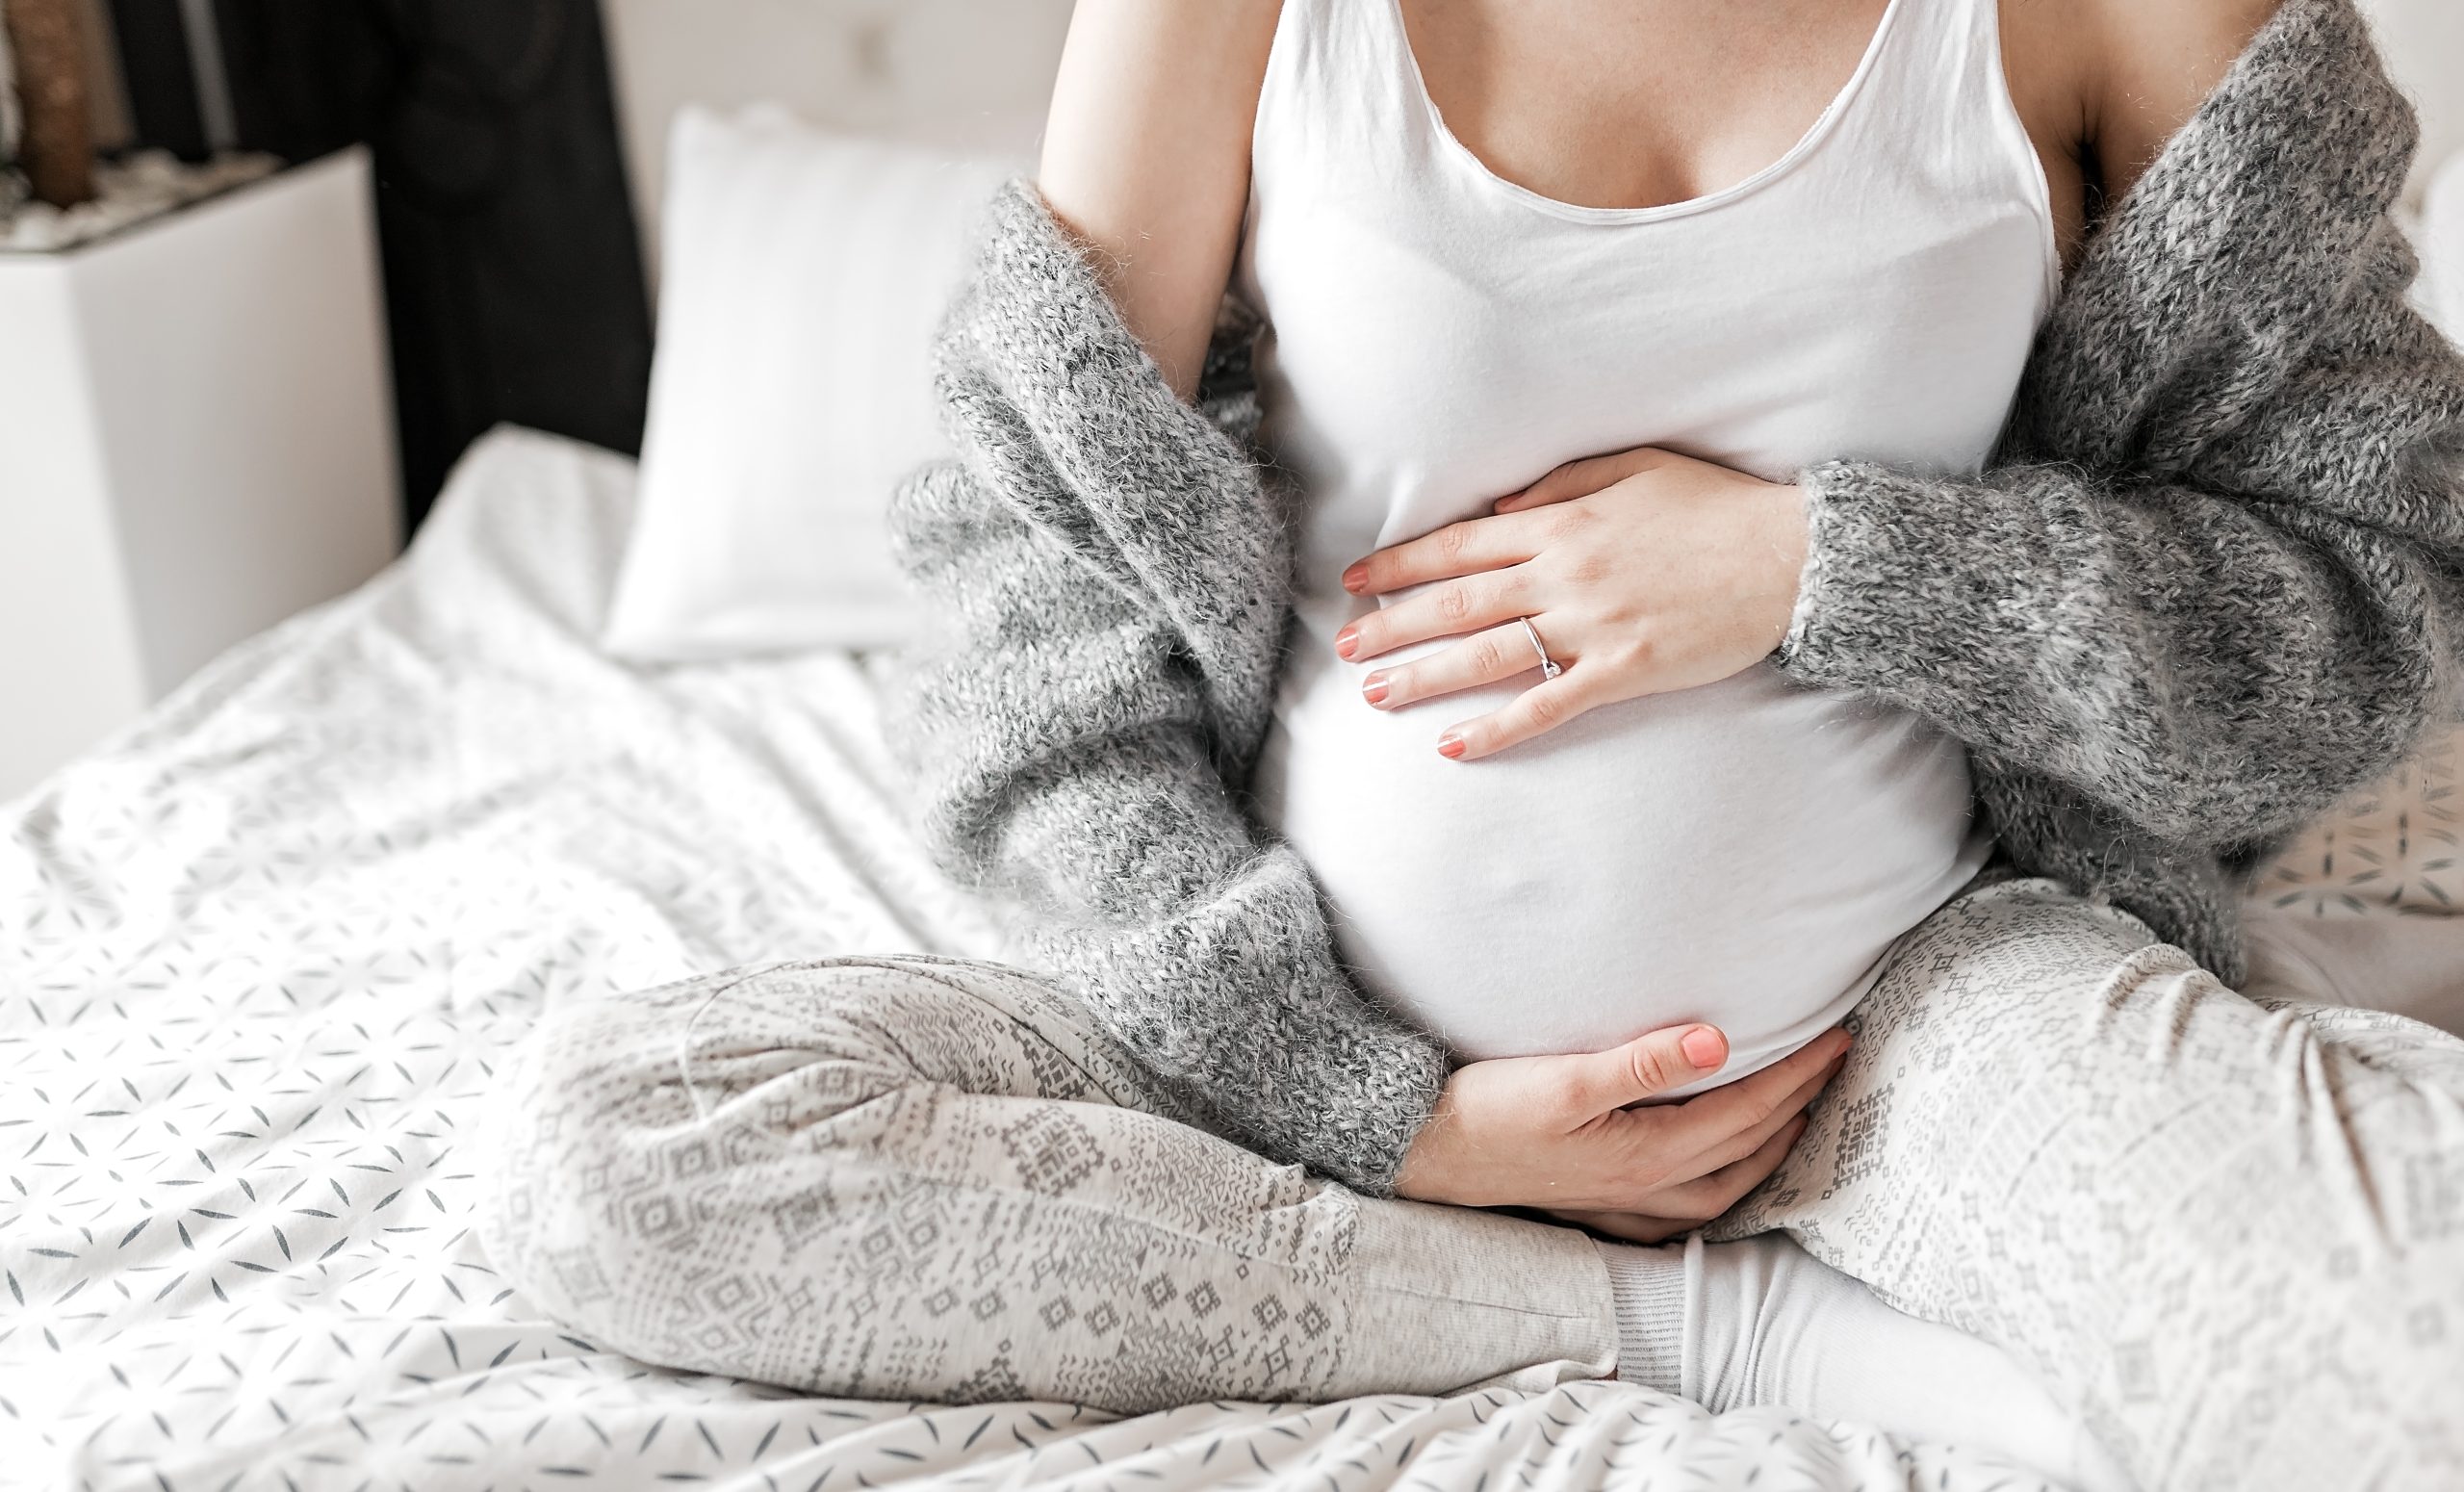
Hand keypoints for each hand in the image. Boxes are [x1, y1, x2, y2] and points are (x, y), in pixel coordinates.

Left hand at [1335, 448, 1808, 759]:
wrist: (1794, 557)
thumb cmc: (1720, 508)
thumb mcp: (1638, 467)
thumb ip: (1562, 483)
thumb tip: (1496, 515)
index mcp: (1565, 521)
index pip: (1462, 545)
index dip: (1403, 563)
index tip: (1357, 579)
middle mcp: (1566, 573)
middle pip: (1459, 601)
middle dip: (1394, 623)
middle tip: (1342, 646)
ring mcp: (1594, 625)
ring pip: (1489, 654)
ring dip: (1425, 675)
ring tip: (1374, 694)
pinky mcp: (1625, 670)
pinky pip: (1547, 704)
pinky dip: (1496, 727)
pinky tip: (1453, 744)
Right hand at [1393, 1022, 1851, 1242]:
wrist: (1419, 1152)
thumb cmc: (1484, 1111)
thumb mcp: (1562, 1080)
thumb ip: (1641, 1063)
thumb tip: (1716, 1042)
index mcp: (1644, 1154)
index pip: (1745, 1111)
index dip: (1796, 1075)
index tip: (1835, 1039)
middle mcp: (1643, 1188)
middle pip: (1745, 1149)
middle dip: (1798, 1106)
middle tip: (1833, 1063)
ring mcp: (1622, 1204)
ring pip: (1723, 1186)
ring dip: (1768, 1150)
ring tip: (1796, 1113)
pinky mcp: (1599, 1205)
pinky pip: (1686, 1207)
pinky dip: (1721, 1184)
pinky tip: (1719, 1168)